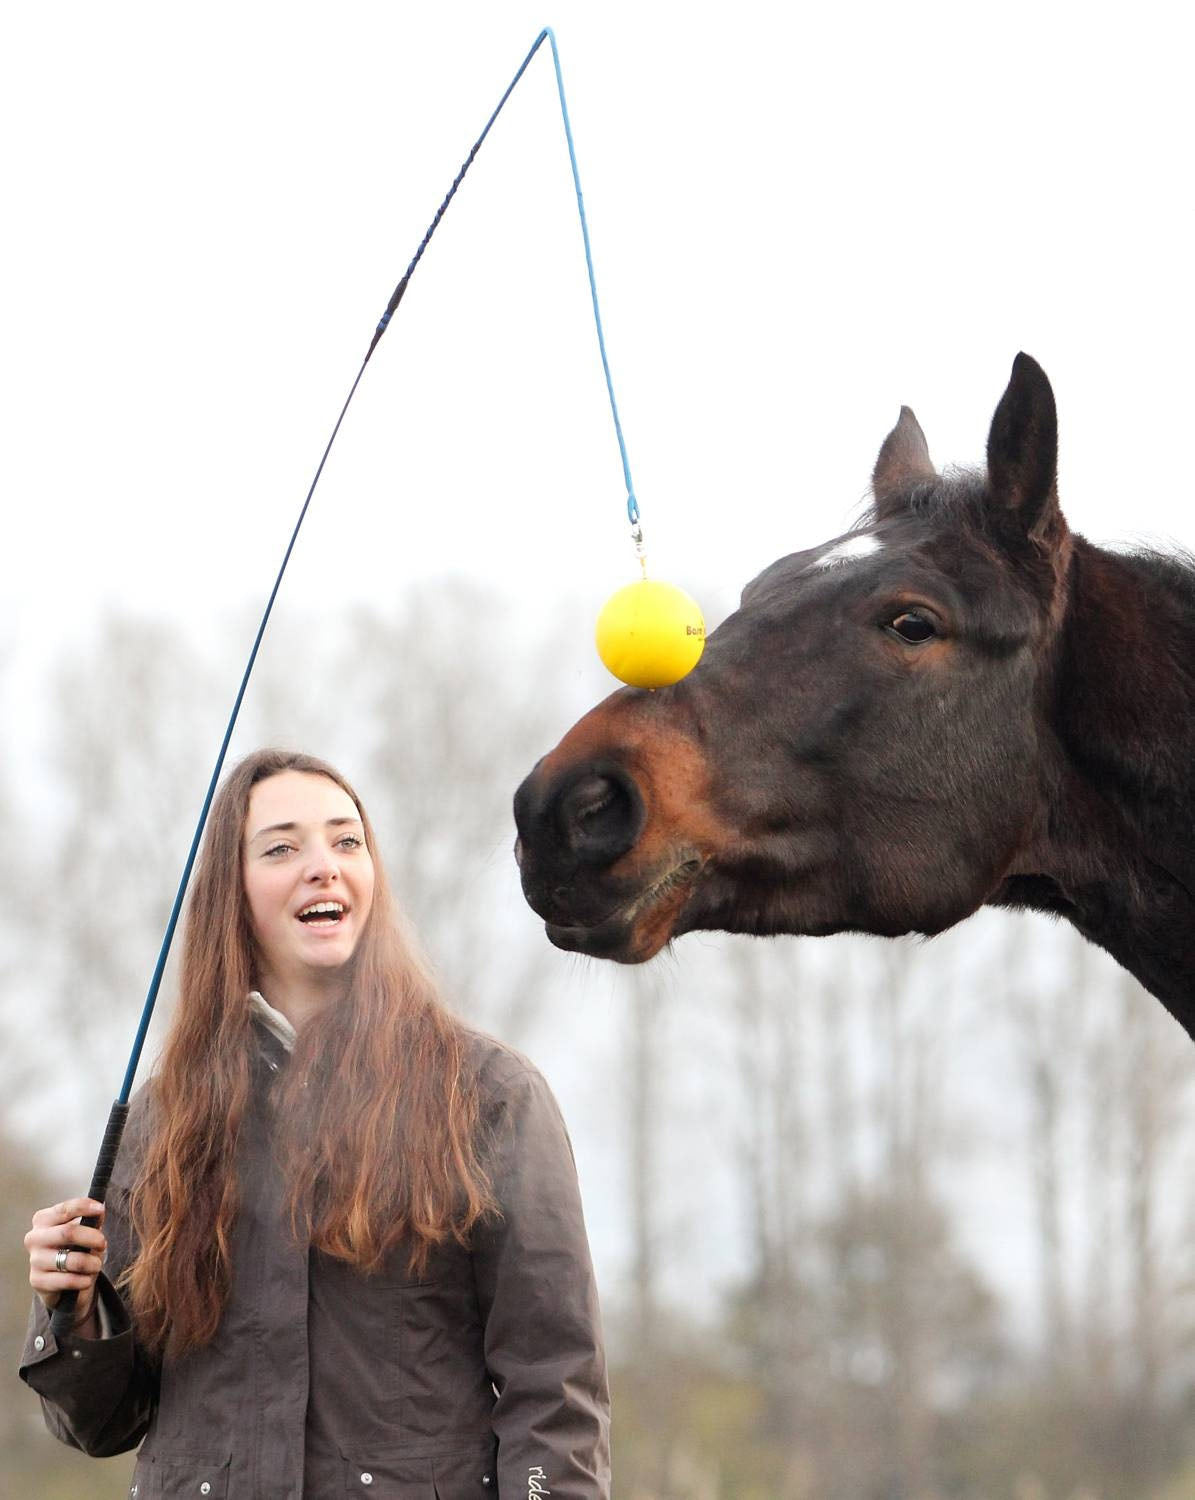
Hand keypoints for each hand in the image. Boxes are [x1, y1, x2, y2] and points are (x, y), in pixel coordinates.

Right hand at [25, 1198, 107, 1325]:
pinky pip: (68, 1280)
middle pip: (68, 1232)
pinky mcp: (37, 1281)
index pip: (65, 1209)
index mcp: (43, 1219)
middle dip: (92, 1238)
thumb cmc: (73, 1248)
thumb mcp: (83, 1230)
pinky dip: (83, 1280)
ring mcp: (34, 1260)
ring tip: (96, 1265)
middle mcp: (34, 1237)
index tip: (101, 1209)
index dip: (85, 1207)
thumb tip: (99, 1212)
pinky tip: (87, 1279)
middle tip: (103, 1244)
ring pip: (71, 1259)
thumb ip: (92, 1219)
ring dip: (91, 1263)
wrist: (61, 1281)